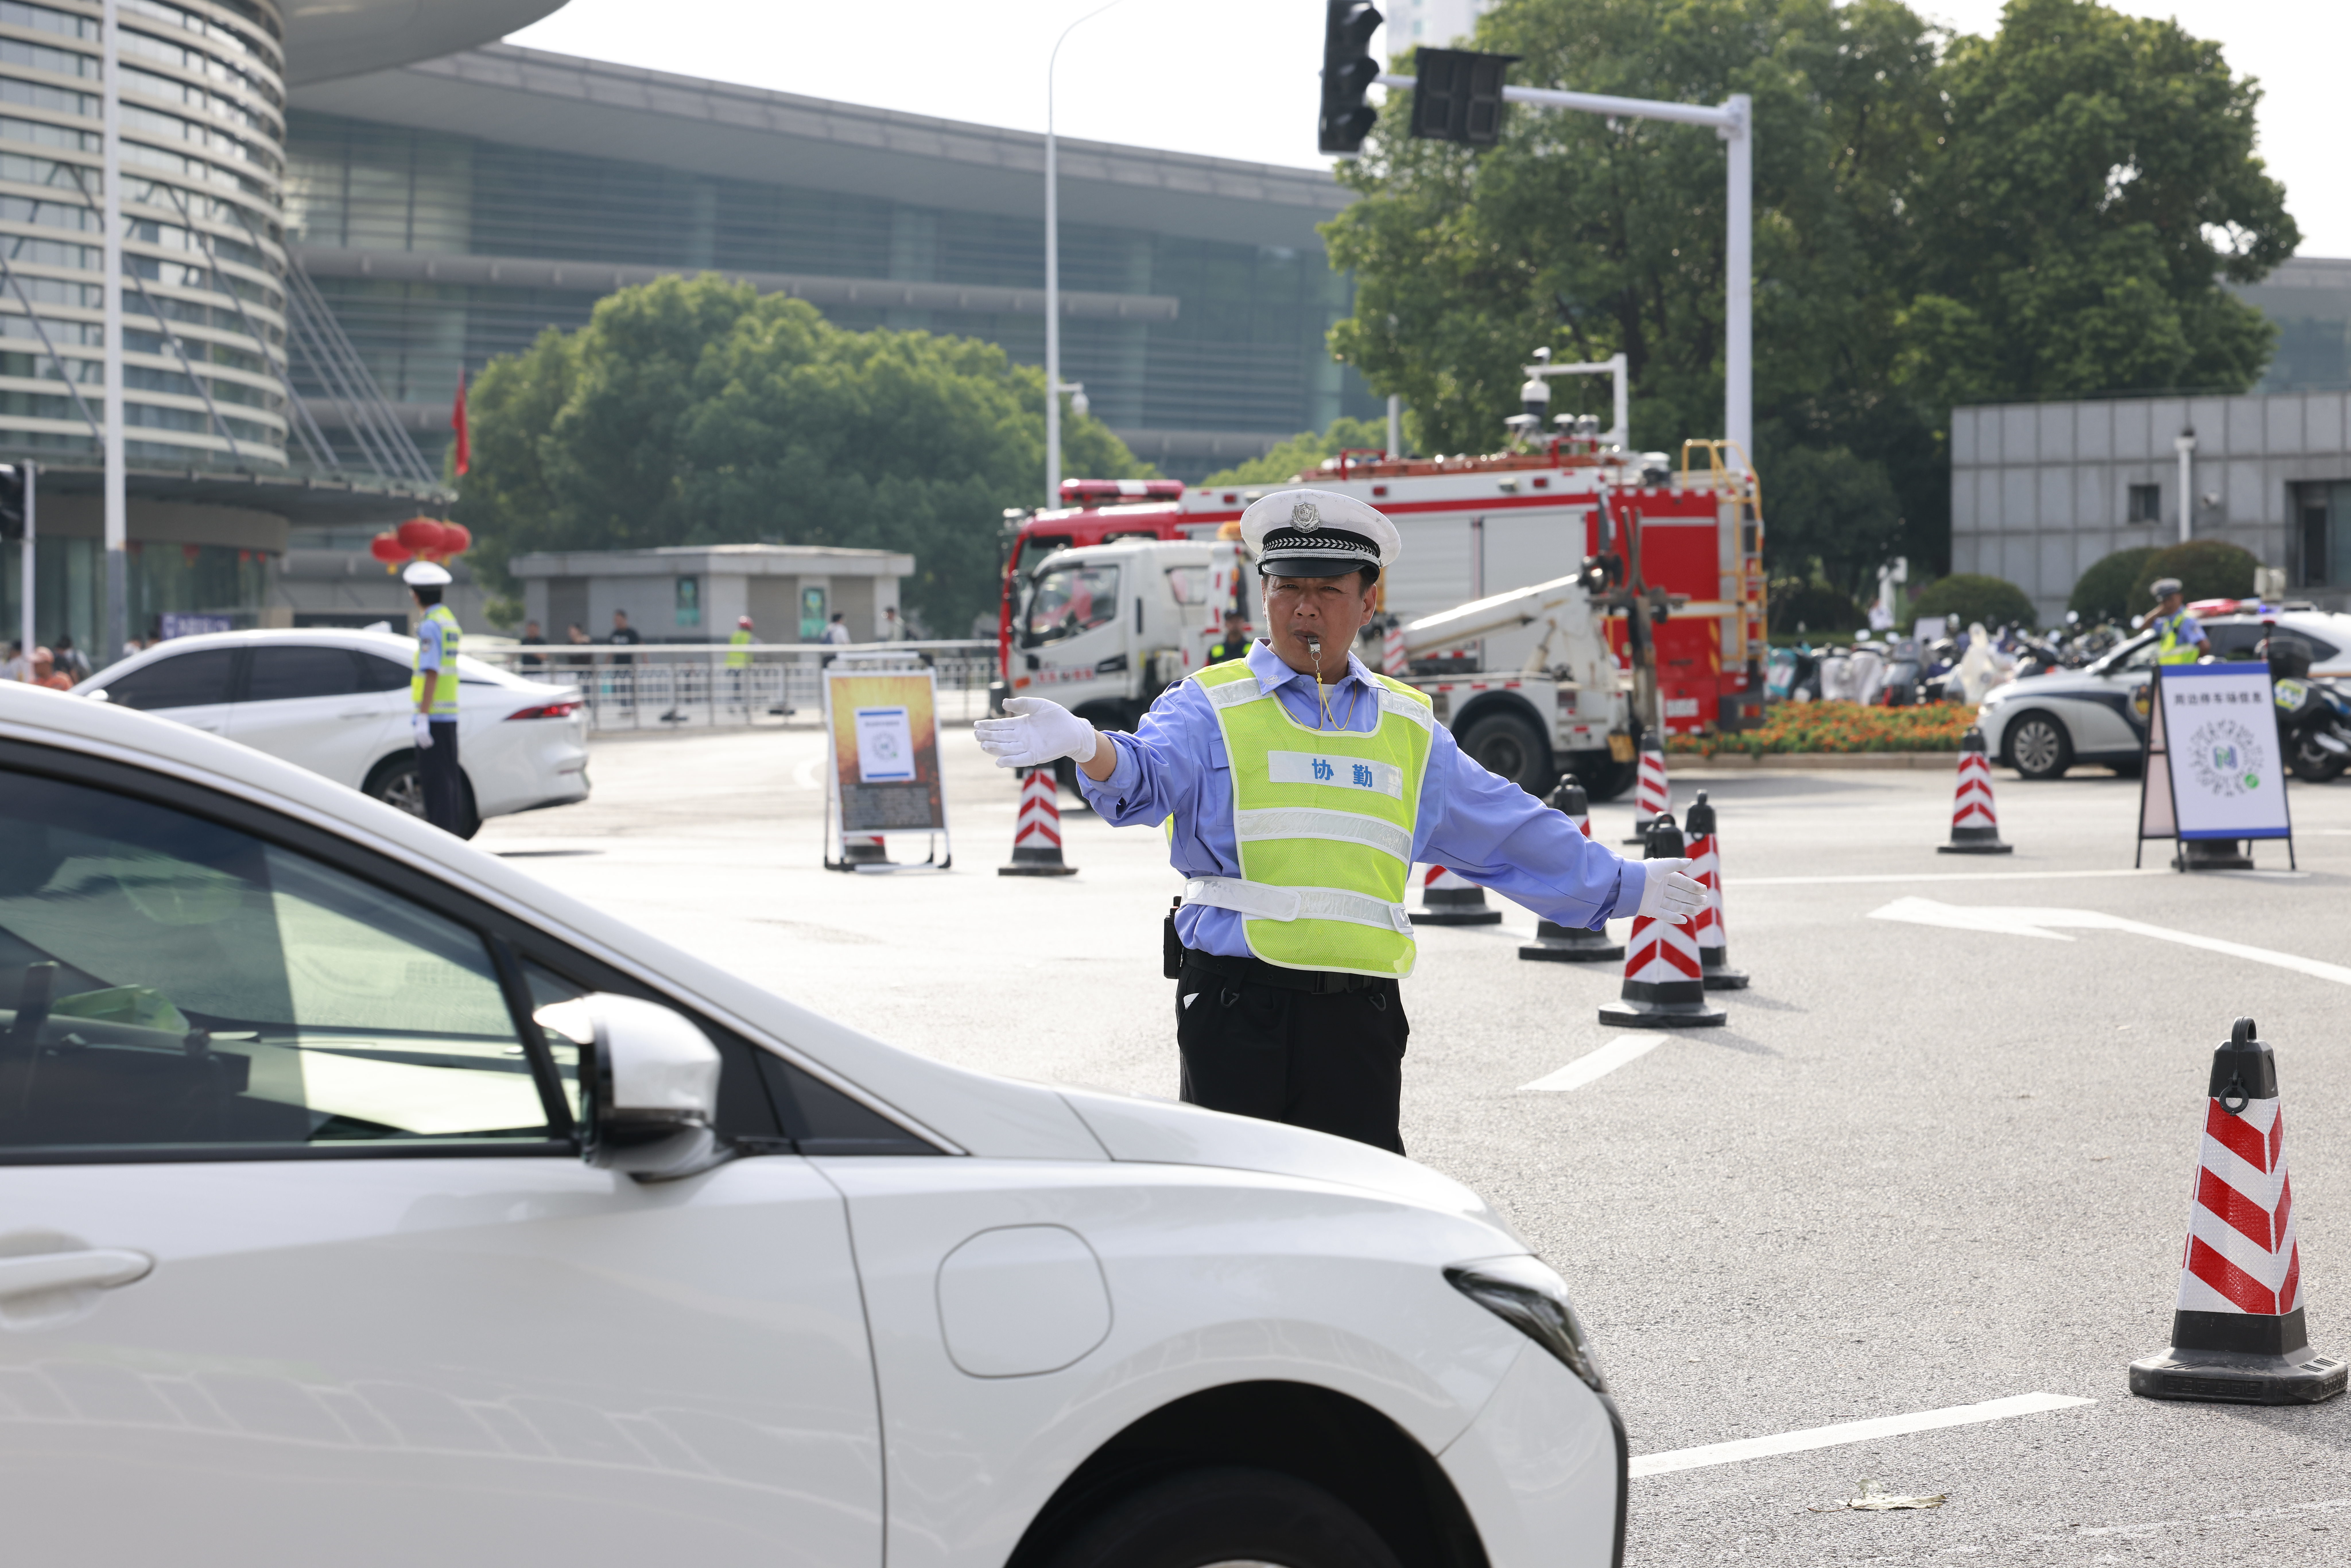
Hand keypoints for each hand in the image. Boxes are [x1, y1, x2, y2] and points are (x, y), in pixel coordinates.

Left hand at [411, 713, 433, 749]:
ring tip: (431, 745)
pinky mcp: (424, 729)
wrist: (421, 718)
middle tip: (428, 746)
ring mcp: (421, 731)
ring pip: (424, 739)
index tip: (425, 747)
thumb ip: (420, 734)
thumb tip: (423, 739)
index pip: (418, 741)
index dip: (421, 744)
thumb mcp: (419, 729)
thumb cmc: (421, 725)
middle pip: (421, 740)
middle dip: (424, 744)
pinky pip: (427, 736)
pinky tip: (431, 742)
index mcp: (416, 733)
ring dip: (427, 742)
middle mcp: (417, 733)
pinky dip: (429, 739)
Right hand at [975, 696, 1097, 769]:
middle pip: (1001, 738)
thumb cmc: (1057, 716)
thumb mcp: (1039, 705)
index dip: (988, 726)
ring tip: (983, 745)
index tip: (976, 725)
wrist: (1074, 730)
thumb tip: (1003, 703)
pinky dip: (1010, 761)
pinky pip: (1020, 759)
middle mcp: (1021, 737)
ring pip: (1007, 749)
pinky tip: (999, 761)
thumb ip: (1022, 704)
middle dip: (988, 737)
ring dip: (995, 748)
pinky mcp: (1036, 756)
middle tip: (976, 735)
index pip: (1000, 726)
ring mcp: (1027, 747)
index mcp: (1020, 725)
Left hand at [1633, 856, 1705, 923]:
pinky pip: (1664, 915)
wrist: (1625, 886)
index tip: (1704, 890)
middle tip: (1705, 901)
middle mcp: (1659, 888)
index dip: (1693, 886)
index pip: (1681, 882)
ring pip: (1675, 905)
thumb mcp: (1661, 866)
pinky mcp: (1650, 910)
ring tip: (1699, 910)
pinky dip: (1674, 918)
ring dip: (1687, 907)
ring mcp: (1655, 900)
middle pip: (1680, 894)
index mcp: (1662, 877)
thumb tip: (1691, 861)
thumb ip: (1675, 863)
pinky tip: (1685, 920)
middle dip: (1692, 897)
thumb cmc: (1643, 873)